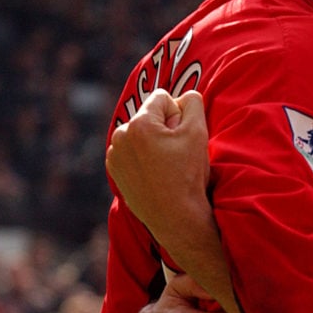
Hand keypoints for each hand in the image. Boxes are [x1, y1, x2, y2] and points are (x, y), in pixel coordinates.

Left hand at [107, 89, 210, 246]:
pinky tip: (154, 173)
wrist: (174, 215)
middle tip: (176, 153)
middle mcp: (120, 135)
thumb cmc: (187, 174)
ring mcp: (114, 154)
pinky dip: (143, 156)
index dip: (178, 114)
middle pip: (149, 115)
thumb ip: (193, 102)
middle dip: (164, 127)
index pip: (162, 98)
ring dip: (153, 141)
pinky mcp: (114, 169)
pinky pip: (132, 150)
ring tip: (165, 165)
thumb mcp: (198, 132)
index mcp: (139, 123)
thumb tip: (183, 97)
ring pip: (140, 133)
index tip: (181, 137)